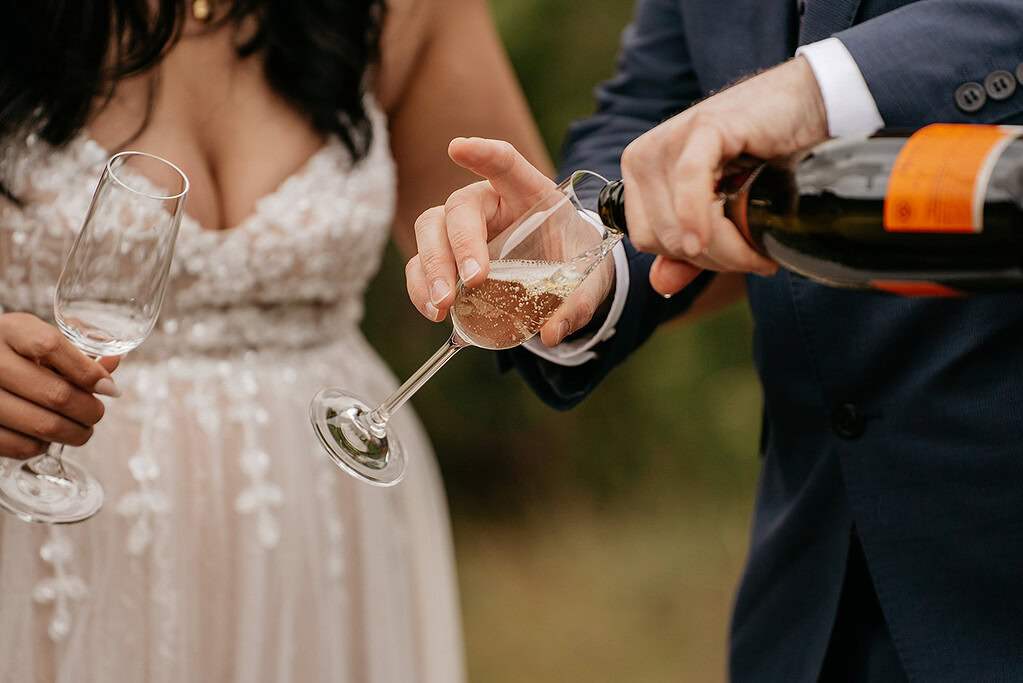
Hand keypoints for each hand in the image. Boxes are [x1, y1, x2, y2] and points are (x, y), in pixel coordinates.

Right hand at [0, 313, 120, 457]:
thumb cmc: (17, 354)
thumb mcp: (41, 340)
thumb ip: (79, 353)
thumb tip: (114, 363)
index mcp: (12, 331)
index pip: (52, 347)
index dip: (88, 371)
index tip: (109, 387)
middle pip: (56, 394)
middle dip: (90, 410)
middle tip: (96, 412)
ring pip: (45, 425)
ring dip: (75, 432)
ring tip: (81, 428)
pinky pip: (23, 446)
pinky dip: (44, 445)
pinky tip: (46, 435)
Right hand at [406, 138, 613, 345]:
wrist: (562, 274)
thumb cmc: (572, 260)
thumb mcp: (588, 280)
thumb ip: (577, 303)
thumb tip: (553, 333)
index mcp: (528, 193)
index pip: (505, 163)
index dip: (482, 154)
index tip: (458, 148)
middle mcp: (488, 203)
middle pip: (459, 206)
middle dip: (460, 243)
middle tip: (472, 280)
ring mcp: (461, 227)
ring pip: (430, 230)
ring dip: (432, 268)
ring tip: (443, 305)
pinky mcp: (446, 255)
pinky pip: (421, 264)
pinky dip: (421, 287)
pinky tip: (435, 312)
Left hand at [620, 55, 828, 294]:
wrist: (810, 106)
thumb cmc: (765, 158)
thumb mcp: (722, 210)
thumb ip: (688, 250)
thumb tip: (660, 287)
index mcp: (640, 173)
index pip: (648, 239)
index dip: (692, 260)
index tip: (734, 258)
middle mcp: (645, 155)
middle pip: (664, 237)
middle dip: (715, 257)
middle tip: (757, 254)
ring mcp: (670, 138)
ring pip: (680, 222)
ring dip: (727, 247)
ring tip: (761, 246)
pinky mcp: (703, 127)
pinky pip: (691, 186)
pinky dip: (706, 219)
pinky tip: (740, 240)